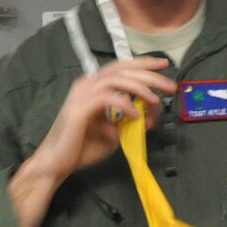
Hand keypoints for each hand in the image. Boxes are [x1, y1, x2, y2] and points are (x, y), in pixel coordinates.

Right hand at [8, 56, 169, 226]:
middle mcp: (87, 84)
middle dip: (149, 75)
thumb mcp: (114, 133)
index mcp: (93, 86)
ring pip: (116, 79)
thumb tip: (150, 116)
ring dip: (140, 87)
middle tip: (170, 85)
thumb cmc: (81, 147)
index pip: (121, 67)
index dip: (143, 63)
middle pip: (122, 69)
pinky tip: (135, 116)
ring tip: (155, 100)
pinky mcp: (80, 109)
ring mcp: (82, 94)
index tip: (163, 64)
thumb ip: (130, 122)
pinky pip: (108, 98)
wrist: (56, 163)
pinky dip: (125, 104)